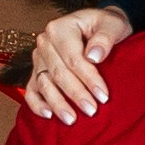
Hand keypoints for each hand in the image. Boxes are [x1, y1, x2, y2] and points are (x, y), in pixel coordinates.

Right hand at [24, 4, 130, 124]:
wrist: (98, 27)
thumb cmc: (106, 25)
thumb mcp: (112, 25)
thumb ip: (105, 37)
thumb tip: (94, 56)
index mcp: (60, 28)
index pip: (73, 58)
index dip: (88, 78)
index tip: (103, 95)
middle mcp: (45, 42)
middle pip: (58, 73)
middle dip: (75, 94)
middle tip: (91, 110)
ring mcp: (39, 58)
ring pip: (44, 83)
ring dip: (57, 103)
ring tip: (72, 119)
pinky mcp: (37, 71)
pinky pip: (31, 89)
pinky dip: (37, 104)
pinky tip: (48, 115)